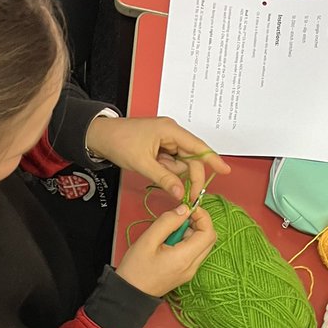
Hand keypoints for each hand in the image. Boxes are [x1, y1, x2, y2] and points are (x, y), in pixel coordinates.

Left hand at [85, 115, 230, 201]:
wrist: (100, 136)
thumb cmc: (120, 142)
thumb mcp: (143, 163)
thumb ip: (164, 178)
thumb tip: (181, 193)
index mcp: (171, 131)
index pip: (198, 147)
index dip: (213, 159)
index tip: (226, 171)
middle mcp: (172, 134)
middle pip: (192, 159)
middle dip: (189, 177)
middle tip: (188, 197)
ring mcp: (167, 141)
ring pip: (181, 164)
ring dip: (172, 174)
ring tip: (153, 170)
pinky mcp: (162, 148)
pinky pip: (171, 164)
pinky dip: (166, 172)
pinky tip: (153, 169)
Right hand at [115, 204, 215, 297]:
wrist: (130, 294)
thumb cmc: (135, 269)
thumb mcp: (147, 240)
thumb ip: (167, 222)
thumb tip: (184, 210)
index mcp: (184, 258)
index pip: (208, 233)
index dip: (202, 216)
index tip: (188, 208)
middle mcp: (192, 266)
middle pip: (209, 239)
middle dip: (199, 223)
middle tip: (180, 217)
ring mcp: (191, 271)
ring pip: (203, 245)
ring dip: (192, 232)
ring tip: (170, 231)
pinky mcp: (186, 272)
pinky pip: (195, 252)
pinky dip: (188, 242)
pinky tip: (171, 240)